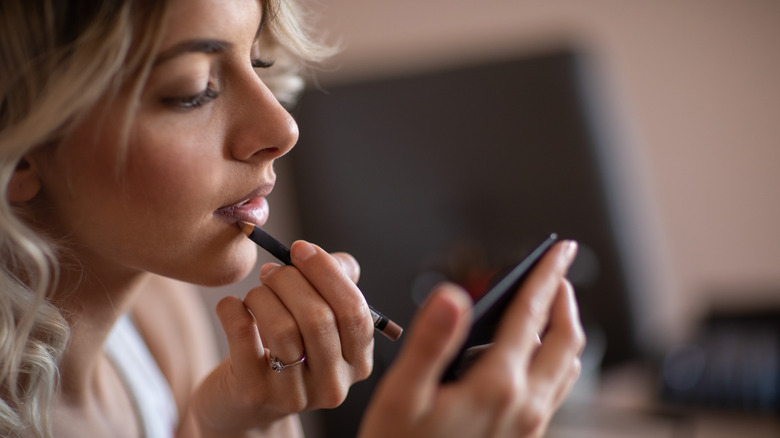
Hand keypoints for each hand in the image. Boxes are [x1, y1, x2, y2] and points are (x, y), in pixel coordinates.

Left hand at [191, 241, 373, 434]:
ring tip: (255, 294)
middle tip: (270, 272)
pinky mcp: (254, 394)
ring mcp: (294, 395)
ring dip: (262, 296)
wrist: (243, 404)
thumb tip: (333, 259)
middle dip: (290, 281)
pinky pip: (243, 336)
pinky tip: (231, 306)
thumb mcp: (317, 320)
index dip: (328, 273)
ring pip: (283, 328)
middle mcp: (332, 385)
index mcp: (357, 363)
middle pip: (319, 318)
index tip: (301, 249)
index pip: (354, 313)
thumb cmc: (285, 349)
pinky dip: (233, 309)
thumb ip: (335, 284)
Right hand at [358, 241, 583, 437]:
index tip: (558, 249)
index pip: (532, 314)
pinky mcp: (525, 436)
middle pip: (565, 339)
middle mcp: (524, 404)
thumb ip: (431, 342)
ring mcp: (529, 424)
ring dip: (565, 329)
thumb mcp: (404, 394)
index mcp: (497, 384)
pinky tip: (536, 354)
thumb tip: (453, 296)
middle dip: (564, 298)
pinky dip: (557, 358)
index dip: (546, 275)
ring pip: (567, 366)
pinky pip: (556, 389)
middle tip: (557, 271)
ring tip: (553, 306)